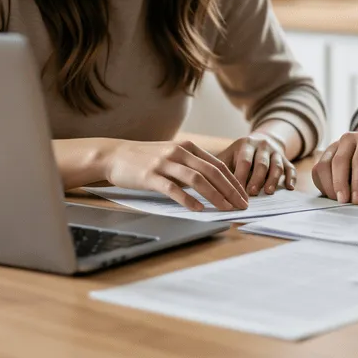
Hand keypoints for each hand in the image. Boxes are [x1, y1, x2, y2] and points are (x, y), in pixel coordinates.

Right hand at [103, 140, 248, 211]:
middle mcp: (179, 152)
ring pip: (196, 179)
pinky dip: (187, 199)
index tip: (243, 196)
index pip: (218, 165)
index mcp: (187, 148)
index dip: (233, 182)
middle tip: (242, 206)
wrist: (114, 155)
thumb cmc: (145, 159)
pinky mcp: (150, 176)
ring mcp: (164, 163)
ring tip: (226, 209)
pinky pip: (173, 188)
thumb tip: (214, 183)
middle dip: (230, 190)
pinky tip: (198, 209)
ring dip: (214, 196)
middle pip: (212, 172)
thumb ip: (191, 165)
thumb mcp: (172, 155)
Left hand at [220, 133, 296, 195]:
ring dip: (273, 179)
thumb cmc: (239, 154)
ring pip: (276, 166)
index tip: (234, 190)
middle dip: (257, 178)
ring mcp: (276, 152)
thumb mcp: (229, 155)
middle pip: (261, 163)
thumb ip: (218, 166)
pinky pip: (291, 168)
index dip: (241, 175)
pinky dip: (291, 178)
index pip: (244, 160)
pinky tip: (289, 188)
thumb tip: (201, 181)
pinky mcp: (286, 159)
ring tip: (268, 192)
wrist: (262, 141)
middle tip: (252, 193)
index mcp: (246, 144)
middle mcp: (263, 146)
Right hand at [312, 129, 357, 203]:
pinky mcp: (325, 155)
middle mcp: (348, 138)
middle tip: (344, 202)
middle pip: (339, 161)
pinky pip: (317, 170)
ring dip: (329, 186)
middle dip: (340, 184)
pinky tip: (333, 195)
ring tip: (339, 201)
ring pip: (324, 165)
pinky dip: (322, 185)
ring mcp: (334, 145)